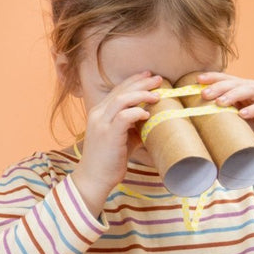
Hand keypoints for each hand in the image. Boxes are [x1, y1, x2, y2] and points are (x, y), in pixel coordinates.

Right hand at [71, 72, 163, 214]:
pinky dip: (136, 112)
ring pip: (121, 99)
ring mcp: (101, 123)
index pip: (117, 90)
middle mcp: (98, 114)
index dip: (134, 81)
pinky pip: (123, 117)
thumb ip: (133, 126)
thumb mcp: (122, 138)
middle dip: (141, 82)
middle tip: (158, 78)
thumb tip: (153, 117)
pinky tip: (147, 113)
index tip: (149, 76)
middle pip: (121, 90)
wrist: (94, 177)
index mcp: (99, 112)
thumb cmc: (109, 159)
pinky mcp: (107, 134)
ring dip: (141, 94)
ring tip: (157, 94)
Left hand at [194, 72, 253, 184]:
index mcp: (247, 88)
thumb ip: (222, 112)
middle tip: (205, 94)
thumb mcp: (234, 120)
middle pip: (238, 83)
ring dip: (234, 95)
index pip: (228, 79)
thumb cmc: (253, 131)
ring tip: (220, 102)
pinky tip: (243, 114)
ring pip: (252, 90)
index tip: (197, 80)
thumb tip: (193, 112)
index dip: (214, 78)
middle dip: (220, 87)